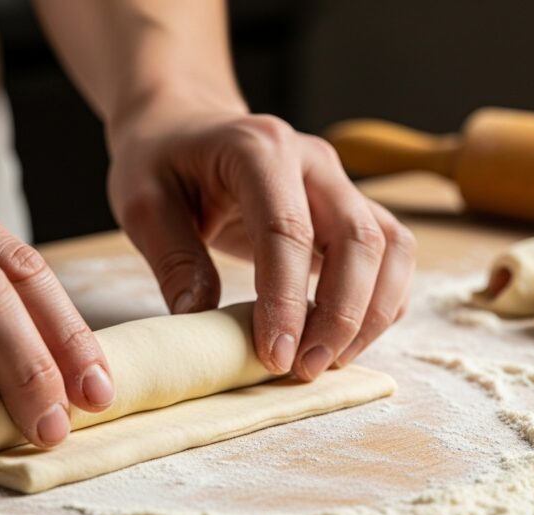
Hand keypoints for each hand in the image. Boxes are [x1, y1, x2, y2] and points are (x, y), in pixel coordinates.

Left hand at [107, 102, 416, 380]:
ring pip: (389, 248)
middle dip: (341, 315)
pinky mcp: (350, 207)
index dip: (286, 300)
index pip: (288, 231)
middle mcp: (313, 161)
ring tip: (329, 361)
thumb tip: (201, 321)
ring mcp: (339, 182)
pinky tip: (346, 339)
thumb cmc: (161, 160)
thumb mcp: (142, 202)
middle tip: (303, 369)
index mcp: (259, 149)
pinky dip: (381, 302)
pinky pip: (391, 255)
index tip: (275, 356)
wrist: (185, 125)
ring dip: (371, 312)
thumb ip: (173, 259)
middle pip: (358, 239)